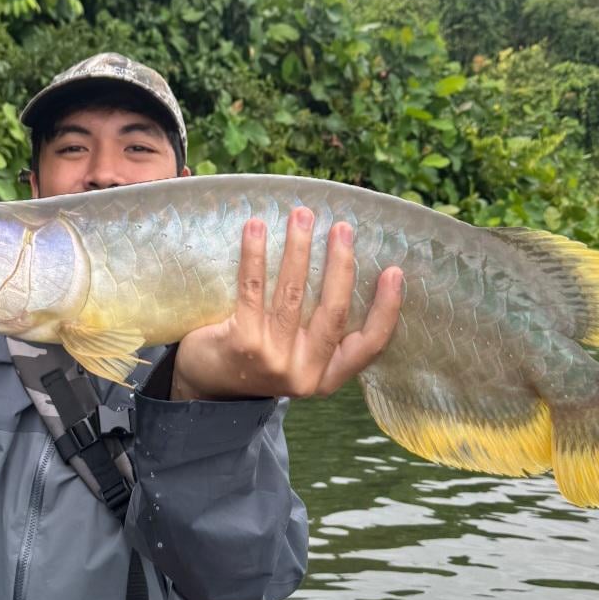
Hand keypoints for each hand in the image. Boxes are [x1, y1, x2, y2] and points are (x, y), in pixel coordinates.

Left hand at [171, 207, 402, 401]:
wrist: (203, 384)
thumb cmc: (256, 358)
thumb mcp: (296, 355)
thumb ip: (318, 329)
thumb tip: (342, 263)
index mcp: (326, 376)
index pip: (370, 345)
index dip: (387, 309)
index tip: (395, 271)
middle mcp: (304, 373)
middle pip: (334, 312)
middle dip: (341, 264)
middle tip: (342, 228)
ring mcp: (273, 360)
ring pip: (293, 295)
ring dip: (299, 249)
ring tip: (302, 215)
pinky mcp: (242, 344)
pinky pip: (253, 290)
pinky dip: (255, 255)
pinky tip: (256, 228)